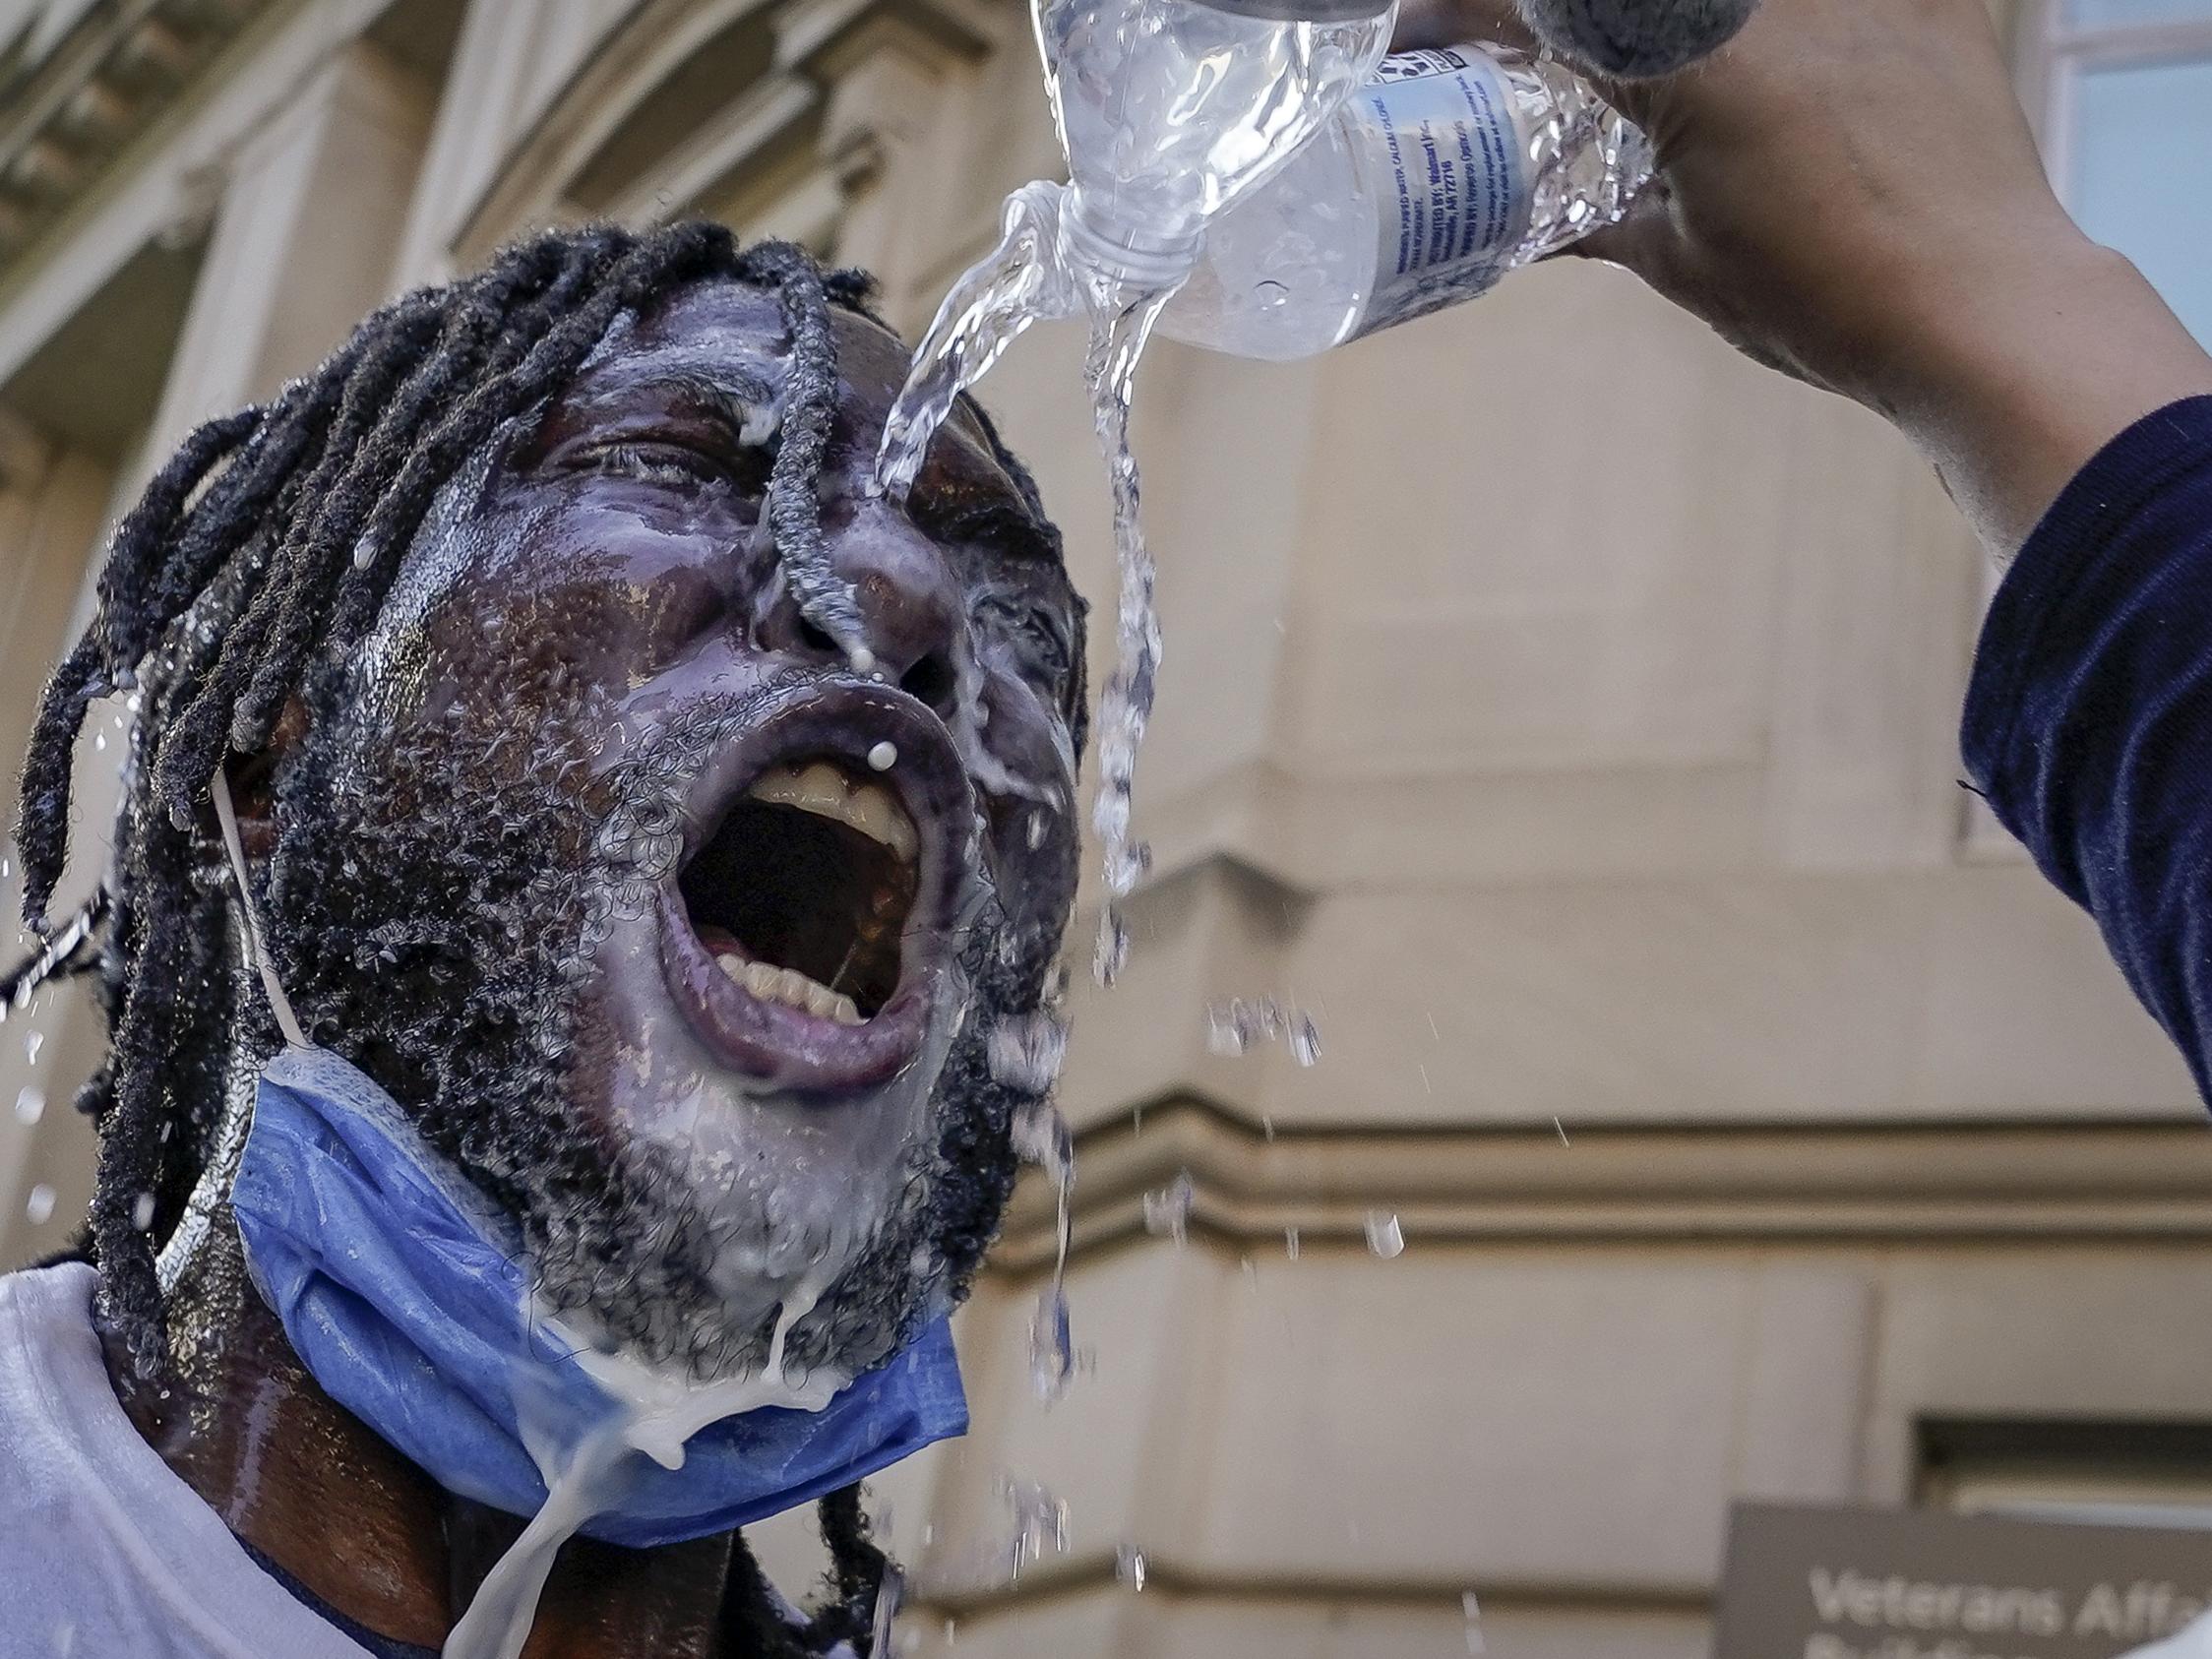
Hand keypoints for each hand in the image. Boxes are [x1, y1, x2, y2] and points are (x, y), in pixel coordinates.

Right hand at [1400, 0, 2211, 552]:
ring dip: (1663, 34)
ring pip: (1714, 7)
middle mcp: (1765, 4)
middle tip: (1530, 59)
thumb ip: (1595, 219)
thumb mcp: (1680, 262)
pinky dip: (1772, 38)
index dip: (1468, 12)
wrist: (1984, 305)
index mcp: (1688, 59)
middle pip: (1627, 2)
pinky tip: (1781, 81)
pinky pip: (1818, 9)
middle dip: (1562, 24)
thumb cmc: (1822, 300)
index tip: (1425, 35)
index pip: (1547, 6)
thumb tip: (1529, 225)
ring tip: (1655, 80)